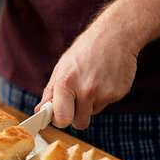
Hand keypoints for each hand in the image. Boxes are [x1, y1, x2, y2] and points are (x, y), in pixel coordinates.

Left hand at [36, 6, 139, 129]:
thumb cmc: (84, 50)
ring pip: (92, 113)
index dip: (59, 120)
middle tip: (75, 104)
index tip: (59, 116)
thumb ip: (50, 92)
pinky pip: (106, 104)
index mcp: (66, 83)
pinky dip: (103, 96)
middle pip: (79, 124)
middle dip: (75, 117)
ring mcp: (104, 93)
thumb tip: (40, 111)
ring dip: (90, 104)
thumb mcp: (61, 67)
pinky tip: (103, 79)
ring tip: (91, 82)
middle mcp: (86, 90)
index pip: (62, 119)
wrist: (115, 35)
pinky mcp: (119, 94)